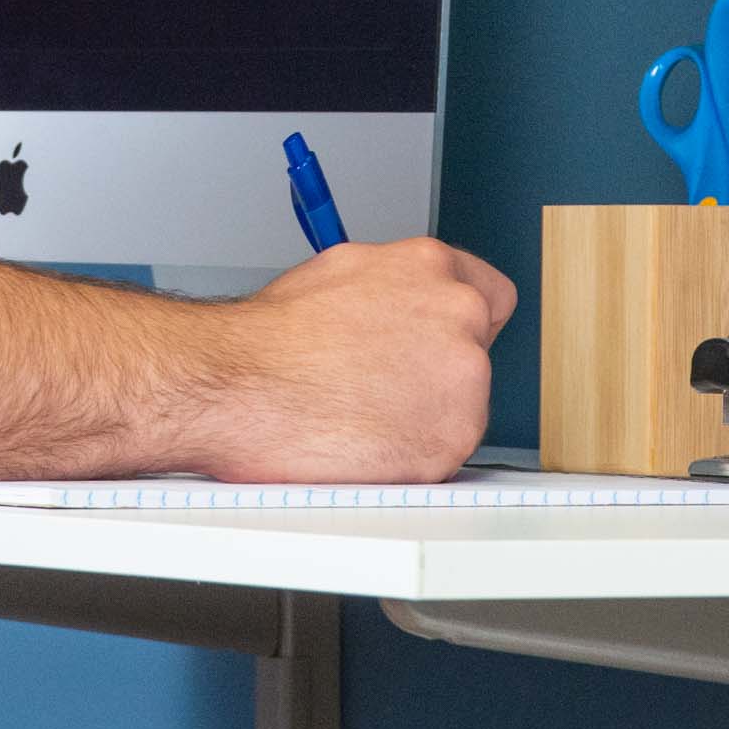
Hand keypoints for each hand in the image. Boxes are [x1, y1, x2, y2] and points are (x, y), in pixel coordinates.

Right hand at [191, 236, 514, 482]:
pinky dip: (410, 460)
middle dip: (436, 377)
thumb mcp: (339, 278)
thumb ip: (390, 290)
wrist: (236, 385)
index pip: (492, 296)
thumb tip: (397, 309)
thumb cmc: (269, 339)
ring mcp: (462, 380)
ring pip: (461, 410)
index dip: (463, 327)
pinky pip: (442, 456)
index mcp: (430, 268)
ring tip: (360, 420)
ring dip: (422, 420)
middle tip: (382, 392)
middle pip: (475, 357)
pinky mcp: (450, 439)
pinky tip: (363, 446)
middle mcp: (457, 316)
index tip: (440, 346)